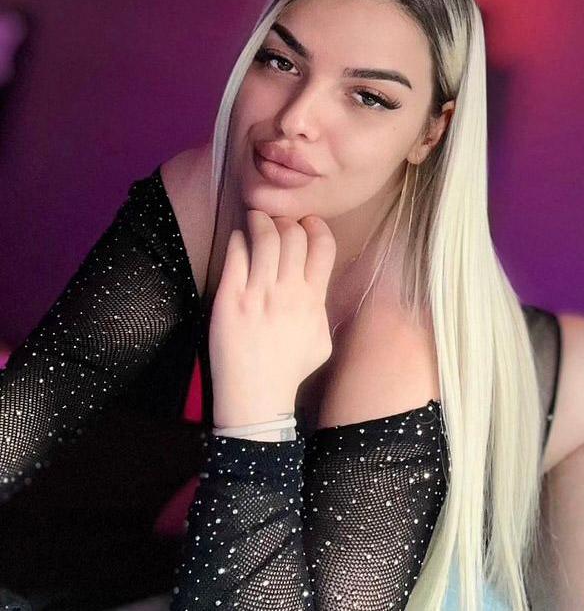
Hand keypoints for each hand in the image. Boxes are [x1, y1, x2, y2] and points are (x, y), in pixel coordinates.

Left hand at [209, 209, 336, 427]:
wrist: (256, 397)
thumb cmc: (289, 371)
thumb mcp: (322, 341)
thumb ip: (321, 308)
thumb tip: (317, 286)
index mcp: (313, 300)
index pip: (323, 246)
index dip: (316, 226)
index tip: (307, 222)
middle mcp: (288, 292)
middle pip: (294, 234)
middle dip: (286, 220)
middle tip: (277, 221)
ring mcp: (258, 294)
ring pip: (265, 237)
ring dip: (261, 220)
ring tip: (256, 217)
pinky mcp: (230, 298)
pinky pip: (236, 254)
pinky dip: (239, 238)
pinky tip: (239, 238)